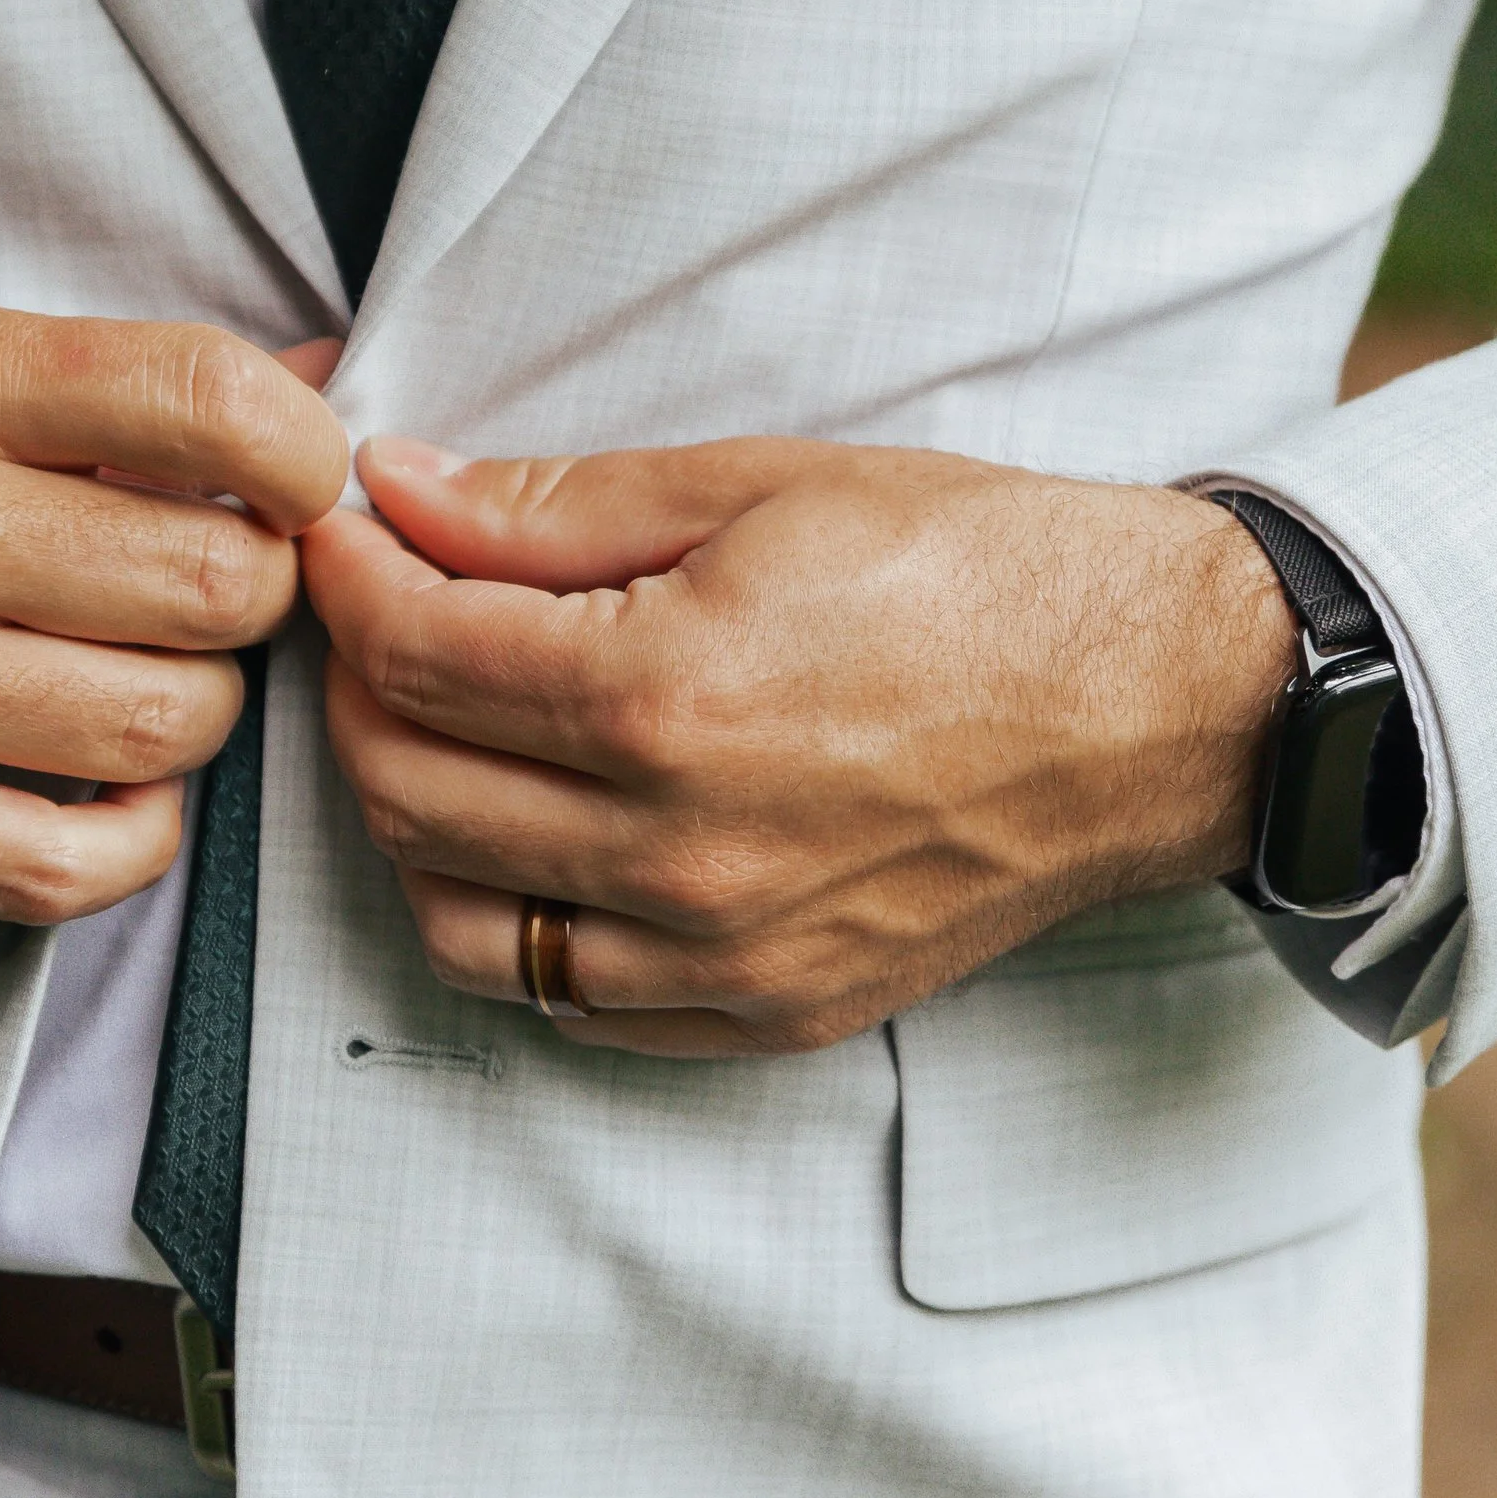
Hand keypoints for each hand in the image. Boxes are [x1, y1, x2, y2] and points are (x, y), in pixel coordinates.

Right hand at [0, 291, 348, 924]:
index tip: (291, 481)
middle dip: (258, 590)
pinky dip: (137, 838)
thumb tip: (323, 392)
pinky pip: (69, 865)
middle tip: (214, 584)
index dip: (303, 455)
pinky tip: (116, 788)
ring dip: (200, 708)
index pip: (209, 402)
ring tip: (149, 672)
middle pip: (218, 585)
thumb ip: (114, 377)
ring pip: (164, 722)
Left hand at [301, 437, 1295, 1055]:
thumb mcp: (761, 486)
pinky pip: (562, 997)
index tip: (346, 528)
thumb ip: (557, 508)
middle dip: (357, 685)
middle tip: (385, 611)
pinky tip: (530, 829)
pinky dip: (507, 915)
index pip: (413, 652)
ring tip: (444, 722)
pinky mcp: (766, 1011)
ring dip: (411, 813)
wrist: (1150, 701)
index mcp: (666, 698)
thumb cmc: (975, 569)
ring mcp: (721, 952)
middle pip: (405, 788)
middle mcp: (678, 849)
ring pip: (454, 916)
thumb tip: (404, 492)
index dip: (351, 576)